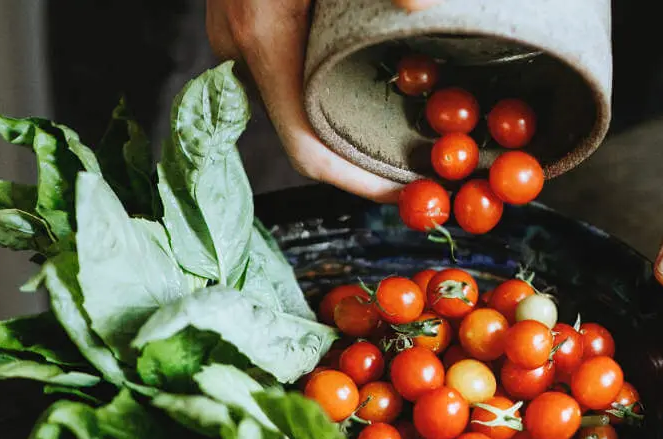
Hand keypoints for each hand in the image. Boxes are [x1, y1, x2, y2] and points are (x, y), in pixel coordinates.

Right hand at [206, 0, 442, 201]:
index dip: (359, 184)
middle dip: (366, 157)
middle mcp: (240, 47)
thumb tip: (420, 4)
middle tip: (427, 165)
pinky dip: (331, 92)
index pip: (306, 150)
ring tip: (412, 132)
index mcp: (263, 36)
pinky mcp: (245, 22)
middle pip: (305, 133)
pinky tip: (376, 86)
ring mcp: (236, 37)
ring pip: (296, 104)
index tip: (409, 195)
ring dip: (351, 124)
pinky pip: (288, 75)